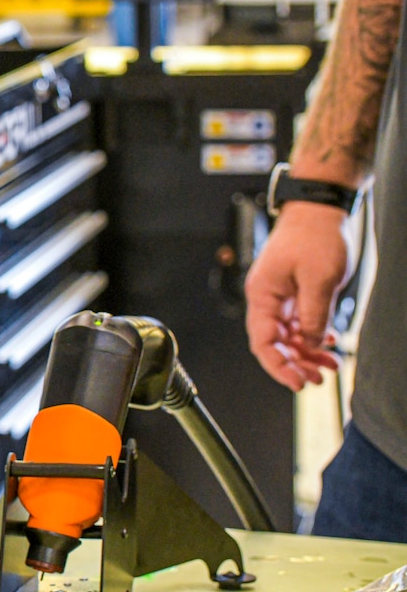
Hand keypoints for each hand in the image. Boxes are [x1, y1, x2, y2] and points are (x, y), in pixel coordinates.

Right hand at [244, 201, 349, 389]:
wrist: (320, 208)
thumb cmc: (314, 235)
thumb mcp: (320, 280)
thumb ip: (314, 316)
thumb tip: (310, 344)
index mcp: (262, 295)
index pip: (263, 342)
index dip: (279, 366)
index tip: (298, 382)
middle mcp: (266, 298)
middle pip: (275, 343)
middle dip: (296, 363)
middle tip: (318, 379)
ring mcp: (280, 296)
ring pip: (289, 336)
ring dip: (307, 352)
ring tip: (330, 365)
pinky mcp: (294, 292)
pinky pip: (300, 323)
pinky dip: (313, 336)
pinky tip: (329, 344)